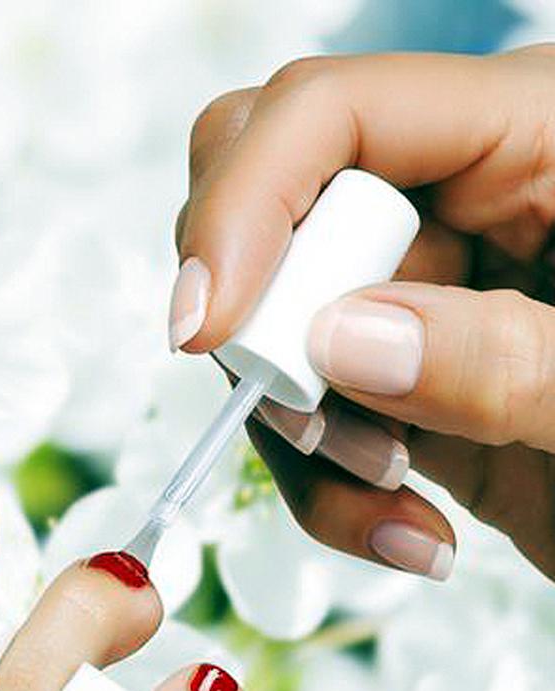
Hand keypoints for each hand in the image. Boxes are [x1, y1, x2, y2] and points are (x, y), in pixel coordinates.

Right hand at [173, 46, 554, 580]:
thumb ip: (497, 356)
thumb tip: (338, 344)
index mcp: (532, 135)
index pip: (333, 113)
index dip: (246, 204)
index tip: (208, 330)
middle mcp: (459, 204)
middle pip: (273, 206)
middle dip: (264, 324)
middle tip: (312, 415)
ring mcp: (424, 300)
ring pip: (274, 334)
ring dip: (301, 436)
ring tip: (392, 502)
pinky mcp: (408, 390)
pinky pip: (311, 424)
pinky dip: (331, 493)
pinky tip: (412, 535)